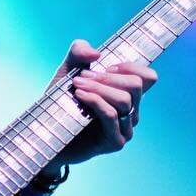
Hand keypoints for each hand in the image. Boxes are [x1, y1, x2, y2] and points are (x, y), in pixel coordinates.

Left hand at [46, 39, 156, 166]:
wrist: (46, 134)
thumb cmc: (60, 103)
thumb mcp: (67, 71)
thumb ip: (79, 53)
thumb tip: (96, 53)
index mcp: (126, 94)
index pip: (148, 77)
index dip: (130, 66)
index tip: (105, 66)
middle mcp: (130, 112)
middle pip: (136, 85)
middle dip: (107, 76)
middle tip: (82, 76)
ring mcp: (125, 128)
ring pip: (124, 100)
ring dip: (98, 87)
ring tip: (76, 85)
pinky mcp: (114, 142)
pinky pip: (111, 115)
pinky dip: (95, 100)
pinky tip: (79, 95)